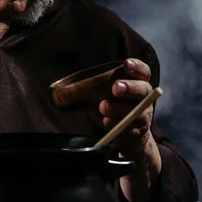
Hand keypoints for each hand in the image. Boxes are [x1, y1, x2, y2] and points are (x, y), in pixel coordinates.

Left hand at [98, 58, 161, 201]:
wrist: (128, 136)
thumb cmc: (113, 106)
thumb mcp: (103, 94)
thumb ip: (92, 87)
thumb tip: (57, 89)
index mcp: (137, 83)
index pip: (143, 71)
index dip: (137, 67)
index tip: (126, 64)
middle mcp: (144, 98)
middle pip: (143, 90)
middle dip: (129, 87)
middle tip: (115, 88)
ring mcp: (142, 116)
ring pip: (136, 111)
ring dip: (118, 108)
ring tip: (103, 106)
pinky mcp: (136, 133)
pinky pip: (128, 128)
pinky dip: (116, 124)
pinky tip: (106, 121)